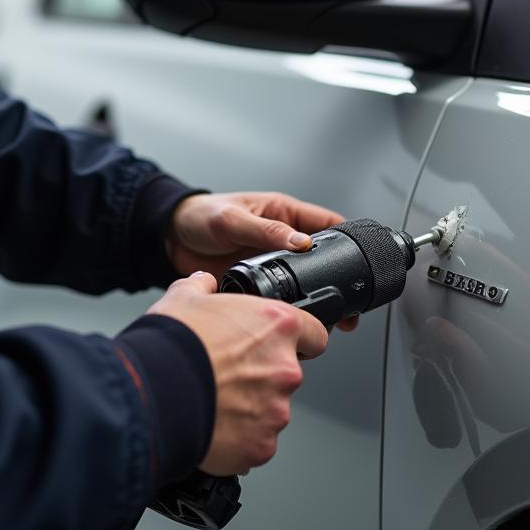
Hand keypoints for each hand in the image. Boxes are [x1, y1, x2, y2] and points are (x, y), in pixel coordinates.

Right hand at [149, 271, 328, 474]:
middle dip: (262, 376)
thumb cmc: (172, 344)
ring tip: (215, 402)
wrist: (152, 392)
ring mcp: (276, 410)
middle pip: (286, 374)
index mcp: (277, 326)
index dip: (299, 339)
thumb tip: (204, 283)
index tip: (281, 345)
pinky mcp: (261, 444)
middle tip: (228, 375)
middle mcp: (285, 368)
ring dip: (249, 408)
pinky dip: (239, 437)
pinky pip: (256, 441)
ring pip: (270, 410)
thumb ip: (202, 287)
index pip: (315, 334)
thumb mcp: (184, 296)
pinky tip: (213, 426)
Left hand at [167, 192, 357, 331]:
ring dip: (315, 295)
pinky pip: (281, 294)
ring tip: (330, 315)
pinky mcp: (257, 281)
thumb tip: (300, 241)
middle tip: (349, 300)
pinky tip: (294, 316)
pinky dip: (290, 305)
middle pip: (321, 258)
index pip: (326, 223)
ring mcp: (271, 261)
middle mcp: (282, 238)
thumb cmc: (200, 216)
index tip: (359, 257)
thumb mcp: (232, 219)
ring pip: (304, 279)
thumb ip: (266, 230)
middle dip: (338, 277)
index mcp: (283, 213)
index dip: (345, 239)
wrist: (170, 239)